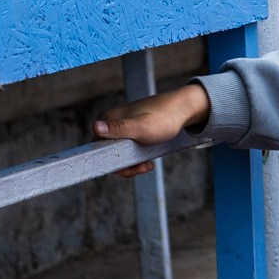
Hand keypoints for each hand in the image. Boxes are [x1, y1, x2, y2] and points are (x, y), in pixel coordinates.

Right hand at [94, 84, 209, 173]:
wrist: (182, 110)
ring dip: (132, 164)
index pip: (97, 149)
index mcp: (106, 119)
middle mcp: (109, 122)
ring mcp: (119, 127)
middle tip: (144, 167)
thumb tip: (95, 127)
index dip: (113, 163)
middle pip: (107, 153)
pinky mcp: (129, 131)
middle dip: (125, 165)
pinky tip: (147, 162)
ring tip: (148, 165)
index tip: (132, 167)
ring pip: (118, 153)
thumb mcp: (140, 127)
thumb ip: (119, 128)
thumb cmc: (163, 118)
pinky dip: (135, 158)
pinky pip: (126, 150)